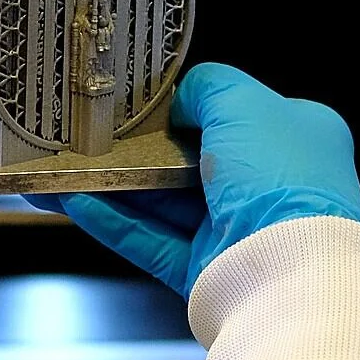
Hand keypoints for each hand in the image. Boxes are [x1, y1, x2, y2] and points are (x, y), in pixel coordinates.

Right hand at [26, 63, 359, 298]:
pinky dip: (113, 222)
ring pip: (163, 202)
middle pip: (189, 160)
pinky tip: (75, 203)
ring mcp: (235, 231)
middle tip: (88, 136)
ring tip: (66, 169)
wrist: (290, 272)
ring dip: (113, 185)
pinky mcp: (206, 271)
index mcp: (293, 140)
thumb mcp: (243, 103)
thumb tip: (178, 100)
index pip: (231, 115)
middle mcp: (268, 186)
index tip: (138, 103)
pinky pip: (149, 241)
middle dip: (138, 150)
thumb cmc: (280, 179)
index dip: (185, 108)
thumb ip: (205, 87)